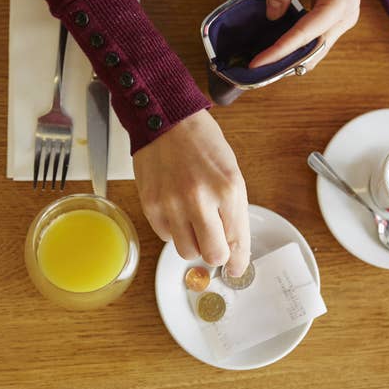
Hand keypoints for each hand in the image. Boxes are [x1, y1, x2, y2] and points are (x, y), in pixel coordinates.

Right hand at [133, 109, 250, 276]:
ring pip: (187, 252)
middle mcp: (200, 200)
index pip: (237, 242)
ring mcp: (172, 204)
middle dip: (216, 254)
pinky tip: (176, 209)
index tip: (235, 268)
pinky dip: (173, 230)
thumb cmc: (202, 143)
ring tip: (193, 221)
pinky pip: (165, 236)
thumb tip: (233, 248)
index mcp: (228, 190)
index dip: (237, 262)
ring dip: (193, 243)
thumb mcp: (231, 173)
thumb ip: (233, 212)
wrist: (165, 120)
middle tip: (215, 244)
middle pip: (212, 255)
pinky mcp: (150, 206)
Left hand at [249, 0, 362, 68]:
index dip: (281, 50)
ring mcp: (342, 22)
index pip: (307, 33)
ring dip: (291, 61)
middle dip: (285, 62)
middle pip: (314, 50)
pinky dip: (296, 52)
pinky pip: (315, 45)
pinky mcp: (334, 25)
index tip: (259, 62)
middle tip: (257, 67)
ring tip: (264, 64)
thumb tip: (273, 15)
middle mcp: (346, 16)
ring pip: (315, 52)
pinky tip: (277, 54)